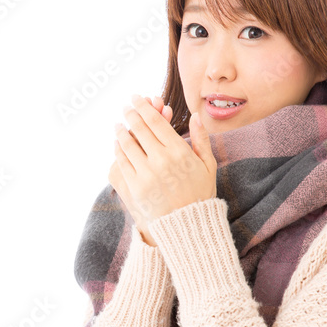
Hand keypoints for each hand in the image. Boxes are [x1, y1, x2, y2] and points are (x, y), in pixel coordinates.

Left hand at [108, 93, 216, 241]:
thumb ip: (201, 139)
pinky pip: (122, 162)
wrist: (187, 227)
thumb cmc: (200, 194)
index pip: (156, 122)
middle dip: (131, 114)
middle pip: (140, 128)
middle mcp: (161, 160)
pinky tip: (118, 143)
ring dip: (121, 130)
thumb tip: (196, 115)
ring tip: (119, 123)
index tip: (137, 99)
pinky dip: (118, 150)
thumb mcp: (208, 166)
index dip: (144, 107)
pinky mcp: (134, 187)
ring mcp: (145, 174)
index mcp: (180, 152)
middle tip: (126, 106)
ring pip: (128, 144)